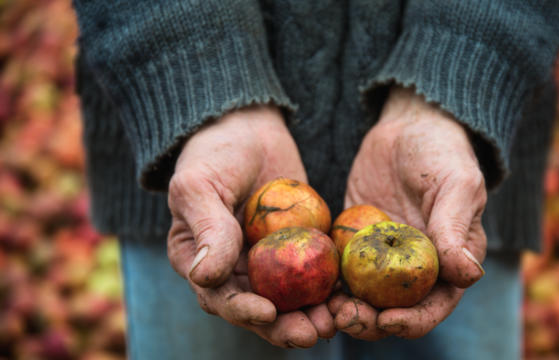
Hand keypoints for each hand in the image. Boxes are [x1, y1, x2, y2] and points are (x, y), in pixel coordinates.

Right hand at [167, 105, 334, 347]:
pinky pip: (313, 273)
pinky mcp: (297, 249)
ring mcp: (268, 262)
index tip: (268, 312)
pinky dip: (330, 287)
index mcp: (201, 261)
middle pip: (259, 308)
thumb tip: (206, 277)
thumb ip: (207, 227)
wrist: (248, 128)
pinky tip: (349, 295)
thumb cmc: (214, 153)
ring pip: (289, 298)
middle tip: (312, 333)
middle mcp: (234, 269)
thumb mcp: (200, 185)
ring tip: (336, 322)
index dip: (242, 311)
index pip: (219, 297)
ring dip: (311, 314)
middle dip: (284, 325)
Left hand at [330, 87, 487, 339]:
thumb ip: (455, 230)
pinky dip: (328, 279)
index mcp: (449, 261)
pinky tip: (311, 281)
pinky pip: (341, 266)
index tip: (386, 320)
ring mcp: (383, 255)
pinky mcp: (355, 239)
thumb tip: (469, 276)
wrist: (408, 125)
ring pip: (364, 295)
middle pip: (394, 308)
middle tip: (345, 318)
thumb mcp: (456, 186)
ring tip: (326, 308)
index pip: (434, 305)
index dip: (412, 321)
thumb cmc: (442, 153)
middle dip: (370, 321)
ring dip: (346, 307)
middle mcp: (415, 266)